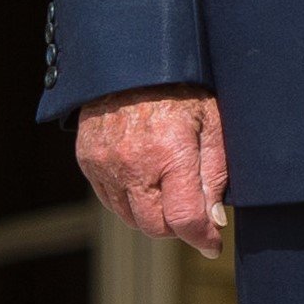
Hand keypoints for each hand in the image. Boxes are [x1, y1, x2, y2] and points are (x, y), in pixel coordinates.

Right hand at [76, 85, 227, 257]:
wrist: (133, 59)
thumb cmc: (181, 88)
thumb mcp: (212, 122)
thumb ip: (215, 174)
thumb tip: (214, 222)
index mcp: (170, 151)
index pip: (184, 219)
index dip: (203, 238)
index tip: (213, 244)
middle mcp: (133, 163)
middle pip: (155, 226)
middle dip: (177, 226)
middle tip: (190, 209)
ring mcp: (106, 164)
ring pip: (130, 218)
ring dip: (151, 215)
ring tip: (167, 188)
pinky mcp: (88, 161)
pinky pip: (109, 200)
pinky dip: (128, 200)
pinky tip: (144, 179)